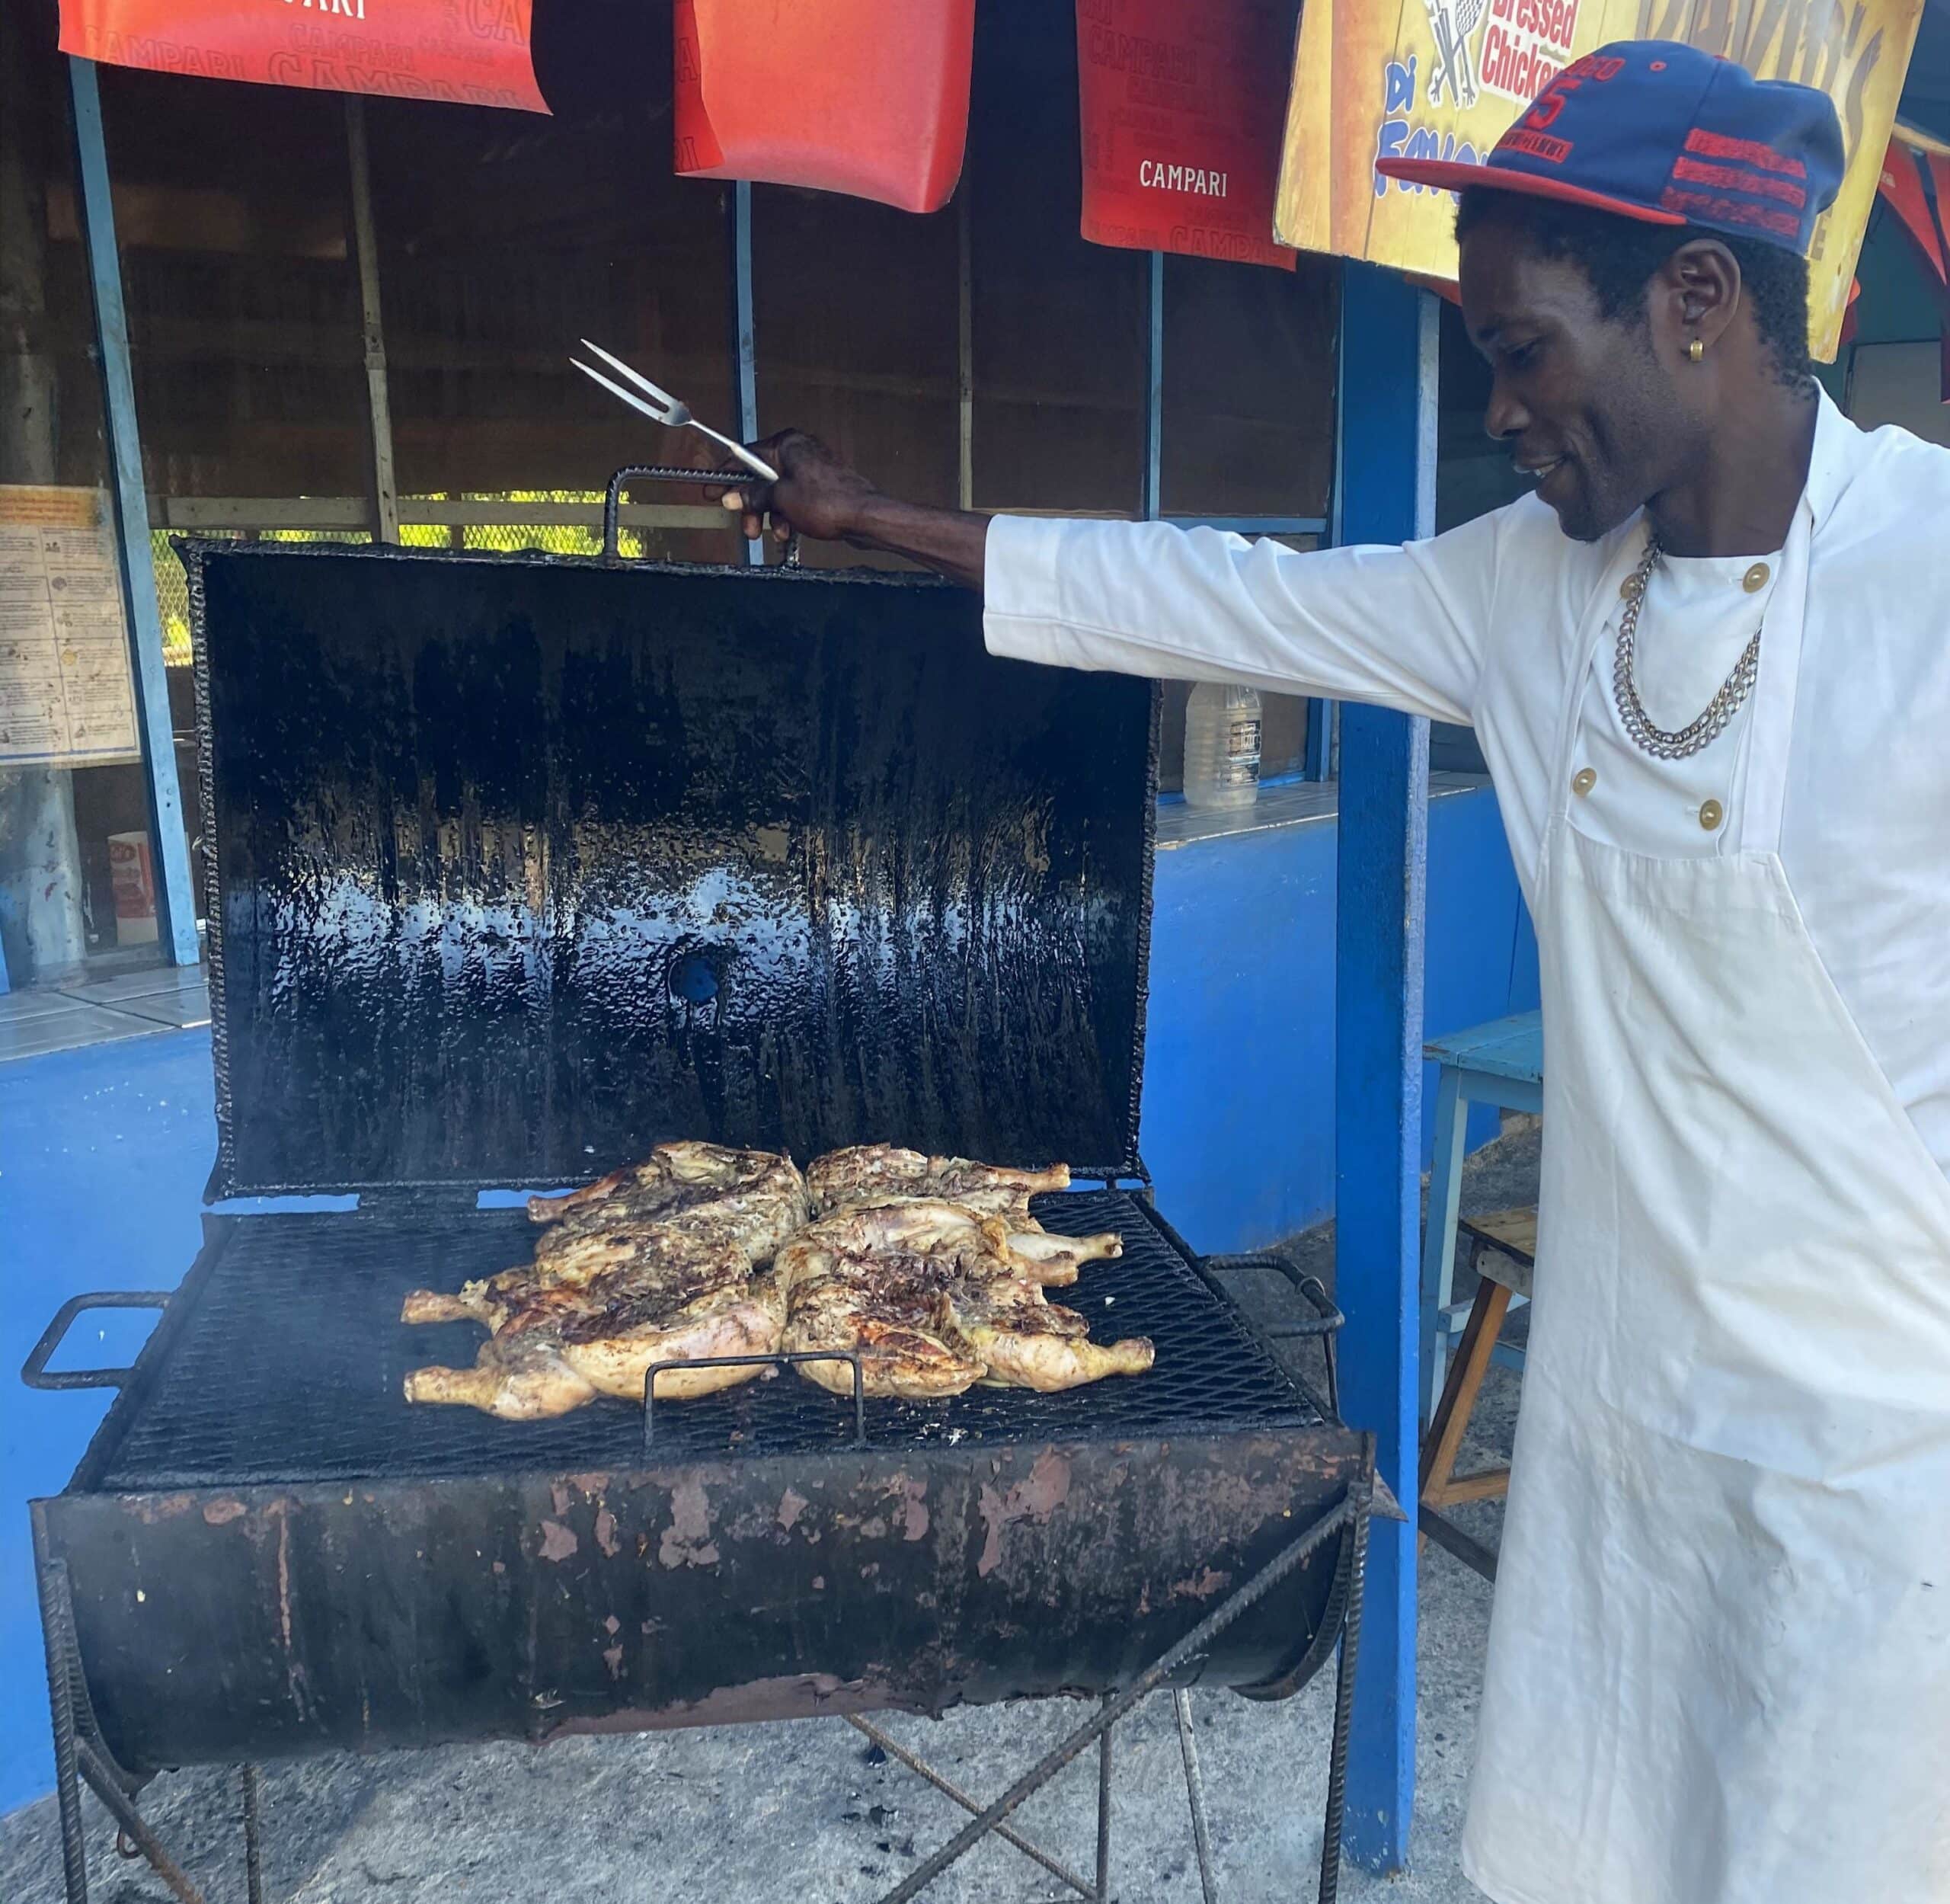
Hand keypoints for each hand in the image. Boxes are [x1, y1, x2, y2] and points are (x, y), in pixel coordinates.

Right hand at [705, 430, 879, 545]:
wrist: (865, 517)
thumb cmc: (830, 502)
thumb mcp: (781, 500)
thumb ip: (753, 496)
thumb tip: (733, 496)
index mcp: (787, 444)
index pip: (745, 456)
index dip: (727, 476)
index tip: (714, 491)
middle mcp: (799, 451)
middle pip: (761, 477)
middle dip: (754, 505)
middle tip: (749, 525)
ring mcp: (810, 469)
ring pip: (778, 492)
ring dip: (772, 515)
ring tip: (777, 533)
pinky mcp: (820, 487)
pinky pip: (794, 500)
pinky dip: (788, 515)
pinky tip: (791, 531)